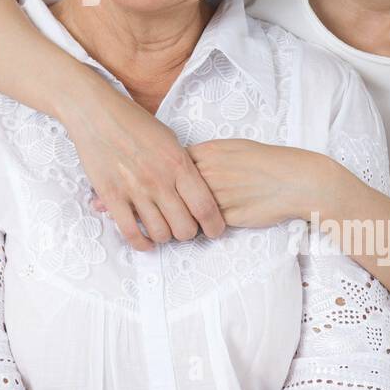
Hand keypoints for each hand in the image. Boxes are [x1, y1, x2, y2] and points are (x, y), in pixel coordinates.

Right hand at [63, 88, 226, 250]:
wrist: (96, 113)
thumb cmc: (134, 123)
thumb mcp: (169, 139)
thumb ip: (183, 166)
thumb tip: (196, 191)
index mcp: (178, 163)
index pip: (205, 207)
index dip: (214, 226)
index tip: (214, 231)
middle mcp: (159, 180)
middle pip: (185, 227)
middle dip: (188, 233)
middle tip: (183, 227)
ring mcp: (135, 190)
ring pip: (160, 234)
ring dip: (165, 237)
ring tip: (163, 230)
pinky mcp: (111, 197)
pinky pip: (131, 233)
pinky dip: (141, 243)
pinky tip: (145, 241)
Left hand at [92, 139, 330, 229]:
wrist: (295, 179)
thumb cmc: (263, 164)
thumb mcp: (229, 151)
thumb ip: (203, 157)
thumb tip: (182, 160)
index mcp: (202, 153)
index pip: (159, 159)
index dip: (132, 167)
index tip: (104, 168)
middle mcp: (202, 172)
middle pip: (155, 182)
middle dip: (124, 192)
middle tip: (95, 202)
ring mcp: (211, 193)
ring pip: (168, 206)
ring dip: (139, 215)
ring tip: (114, 219)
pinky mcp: (223, 214)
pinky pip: (190, 226)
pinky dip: (170, 232)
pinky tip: (151, 238)